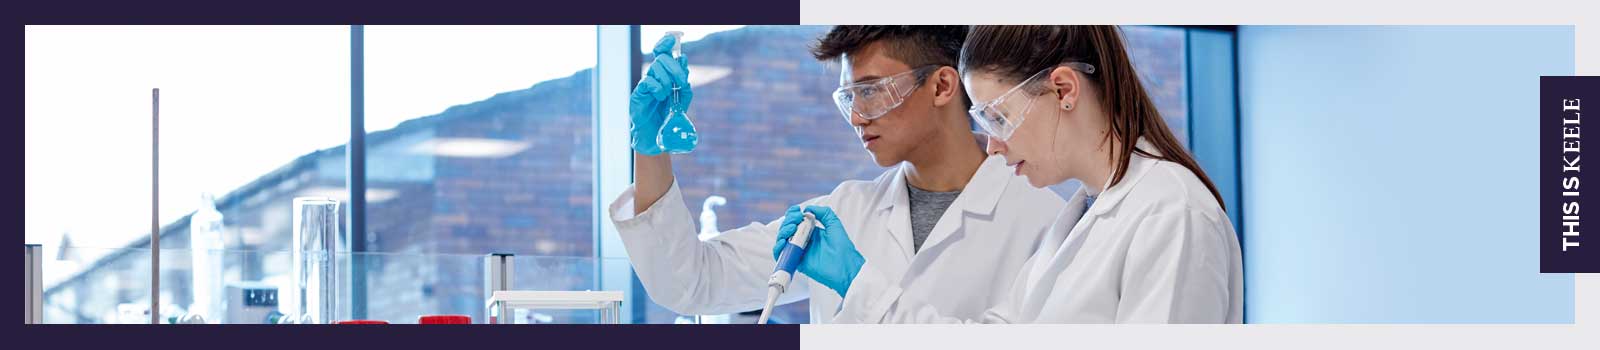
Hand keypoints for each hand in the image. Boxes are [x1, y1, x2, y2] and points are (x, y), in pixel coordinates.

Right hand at [629, 33, 692, 154]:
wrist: (657, 138)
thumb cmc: (667, 119)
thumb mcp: (682, 100)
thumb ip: (683, 83)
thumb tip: (684, 61)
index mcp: (664, 77)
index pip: (662, 53)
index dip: (665, 43)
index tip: (672, 39)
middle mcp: (653, 78)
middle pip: (661, 58)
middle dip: (675, 67)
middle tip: (681, 81)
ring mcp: (645, 85)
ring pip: (655, 68)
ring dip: (667, 80)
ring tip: (668, 95)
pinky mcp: (638, 94)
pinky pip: (647, 82)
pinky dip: (658, 88)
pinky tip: (660, 97)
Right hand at [773, 205, 864, 296]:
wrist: (846, 267)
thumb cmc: (843, 247)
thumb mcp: (834, 224)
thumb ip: (824, 213)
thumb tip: (807, 209)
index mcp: (811, 232)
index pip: (795, 221)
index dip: (792, 214)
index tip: (797, 210)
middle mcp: (803, 241)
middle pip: (787, 229)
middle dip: (788, 221)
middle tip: (797, 219)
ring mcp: (799, 252)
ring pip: (782, 240)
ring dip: (783, 232)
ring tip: (792, 228)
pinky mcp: (796, 263)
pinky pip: (781, 256)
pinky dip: (778, 248)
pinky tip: (783, 242)